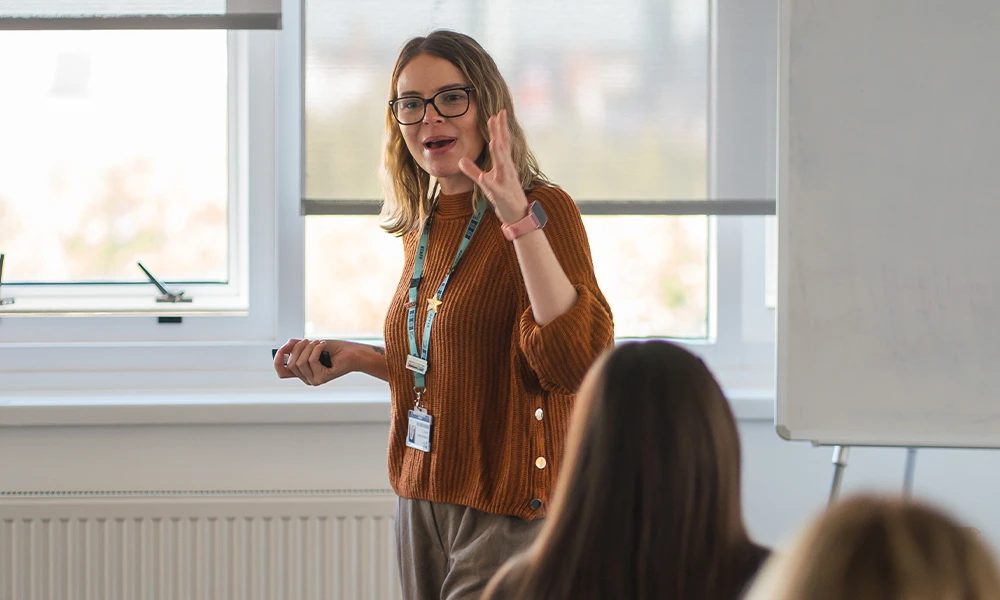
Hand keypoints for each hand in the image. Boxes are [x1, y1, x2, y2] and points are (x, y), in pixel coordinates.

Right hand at [273, 338, 356, 385]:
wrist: (352, 352)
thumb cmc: (334, 349)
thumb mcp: (310, 345)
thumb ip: (295, 346)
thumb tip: (283, 348)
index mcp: (302, 372)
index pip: (281, 372)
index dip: (277, 361)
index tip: (282, 349)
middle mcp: (307, 378)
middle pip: (291, 364)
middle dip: (298, 348)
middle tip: (310, 341)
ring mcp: (314, 380)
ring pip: (300, 362)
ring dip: (309, 348)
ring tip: (319, 343)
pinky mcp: (322, 378)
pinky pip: (311, 361)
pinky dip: (317, 349)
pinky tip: (324, 345)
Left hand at [458, 109, 529, 223]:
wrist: (518, 215)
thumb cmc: (504, 196)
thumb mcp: (486, 182)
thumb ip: (473, 170)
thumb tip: (460, 160)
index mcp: (505, 165)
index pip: (503, 143)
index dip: (500, 128)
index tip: (498, 113)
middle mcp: (507, 170)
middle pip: (504, 147)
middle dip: (500, 132)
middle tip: (497, 115)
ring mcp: (505, 181)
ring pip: (502, 164)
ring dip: (498, 152)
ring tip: (494, 139)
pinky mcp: (501, 194)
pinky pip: (494, 187)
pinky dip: (489, 181)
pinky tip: (484, 176)